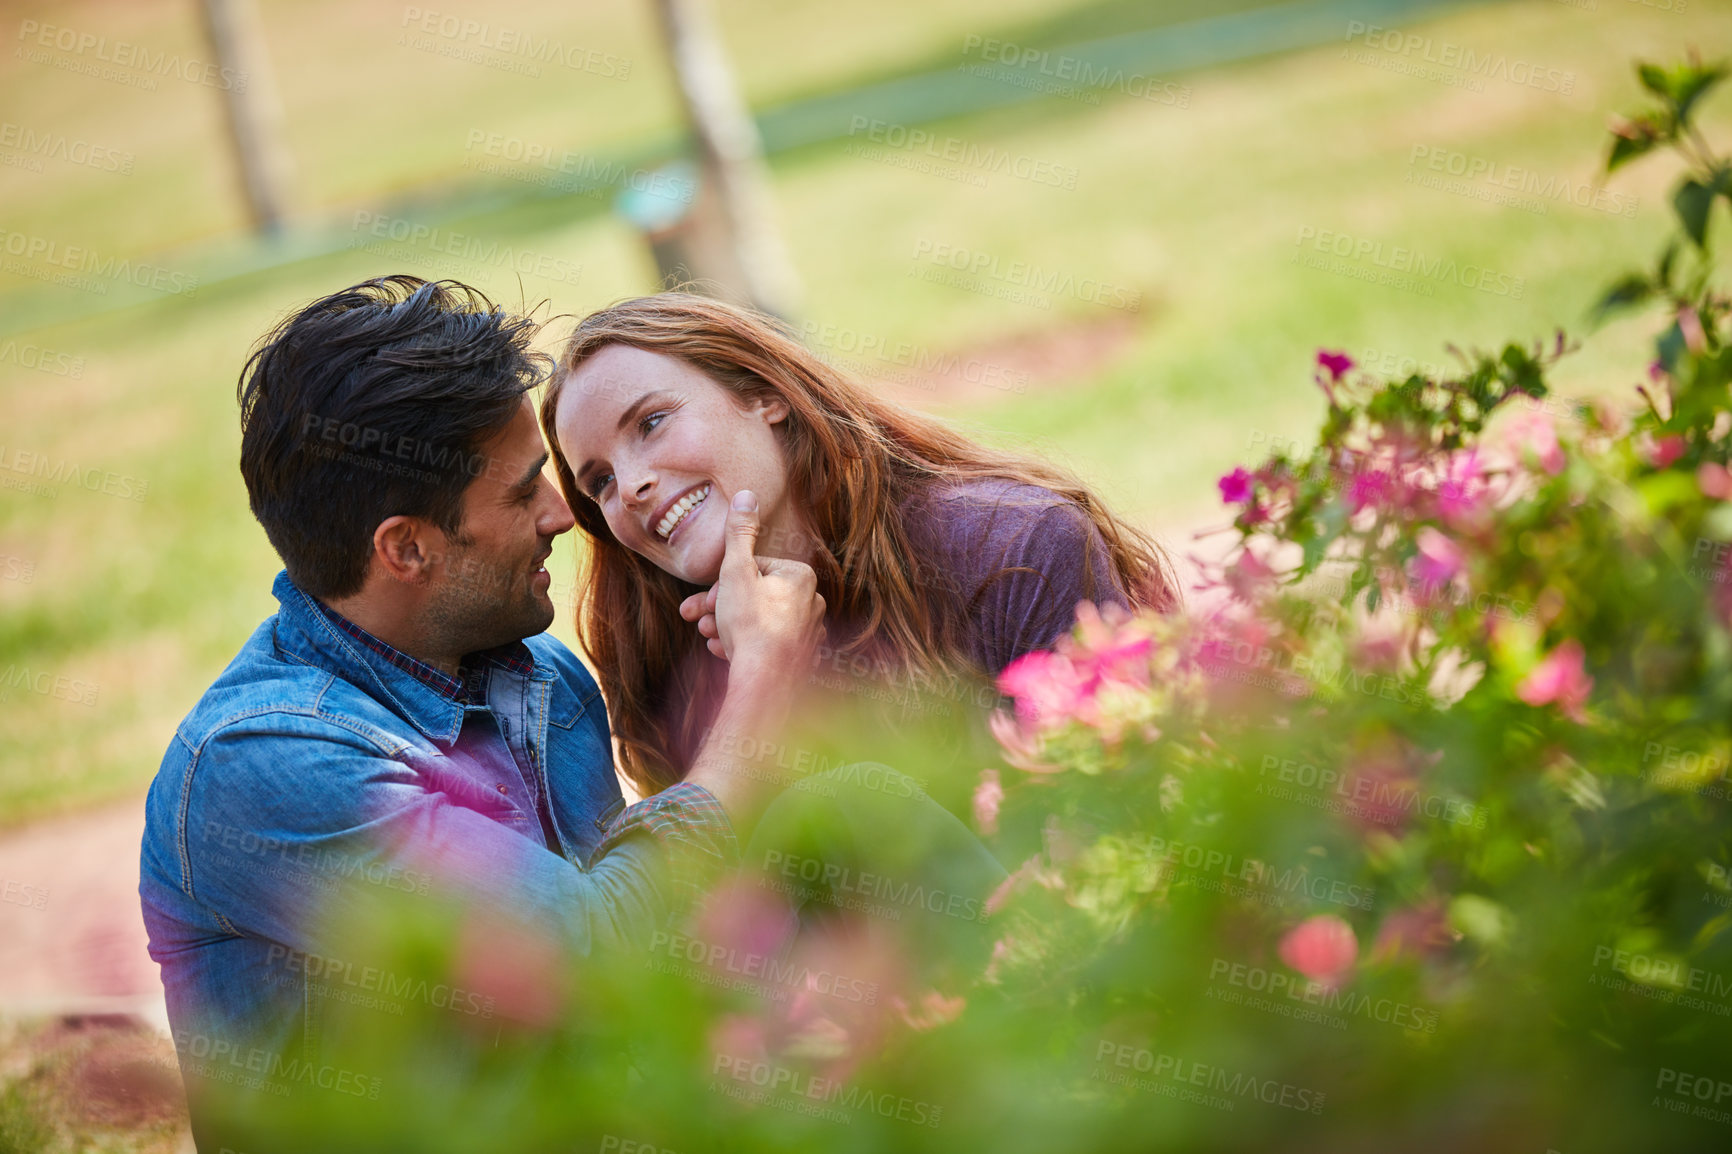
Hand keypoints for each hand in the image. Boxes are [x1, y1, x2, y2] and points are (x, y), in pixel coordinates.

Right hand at [678, 490, 823, 668]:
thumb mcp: (736, 570)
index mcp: (801, 577)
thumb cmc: (751, 624)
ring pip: (758, 621)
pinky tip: (724, 652)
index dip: (724, 583)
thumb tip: (746, 495)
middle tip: (696, 618)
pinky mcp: (802, 659)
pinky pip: (767, 645)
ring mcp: (808, 634)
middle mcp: (812, 603)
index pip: (753, 568)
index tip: (707, 600)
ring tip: (709, 637)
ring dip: (727, 625)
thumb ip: (739, 533)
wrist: (765, 682)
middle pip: (755, 596)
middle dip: (721, 606)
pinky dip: (744, 644)